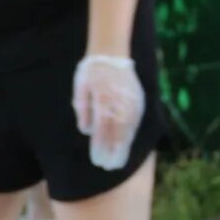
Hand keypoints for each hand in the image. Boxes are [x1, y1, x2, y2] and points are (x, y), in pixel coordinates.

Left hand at [72, 54, 142, 170]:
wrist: (111, 52)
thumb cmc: (91, 71)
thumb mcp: (81, 88)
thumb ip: (83, 109)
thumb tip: (86, 131)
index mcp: (104, 99)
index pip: (103, 129)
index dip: (100, 147)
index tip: (97, 160)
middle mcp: (120, 102)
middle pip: (118, 133)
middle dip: (113, 152)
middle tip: (109, 167)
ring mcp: (132, 101)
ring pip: (129, 129)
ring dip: (124, 147)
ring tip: (119, 162)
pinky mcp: (138, 99)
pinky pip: (135, 121)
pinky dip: (131, 135)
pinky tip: (126, 145)